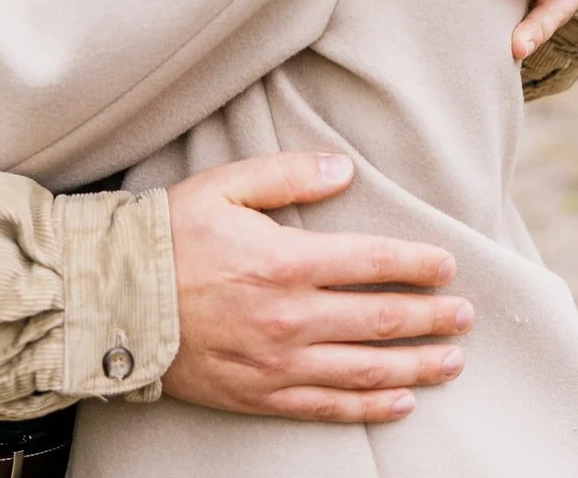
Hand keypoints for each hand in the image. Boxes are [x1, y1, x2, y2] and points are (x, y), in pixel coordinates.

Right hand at [164, 152, 470, 422]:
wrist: (111, 301)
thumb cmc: (167, 236)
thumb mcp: (223, 187)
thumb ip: (287, 176)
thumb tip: (344, 171)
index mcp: (286, 261)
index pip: (372, 262)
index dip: (417, 264)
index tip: (447, 266)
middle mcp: (291, 317)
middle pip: (382, 320)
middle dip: (433, 318)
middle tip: (466, 316)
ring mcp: (278, 362)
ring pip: (366, 369)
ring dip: (417, 365)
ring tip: (451, 361)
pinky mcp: (260, 395)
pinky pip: (328, 407)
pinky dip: (370, 406)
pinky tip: (400, 401)